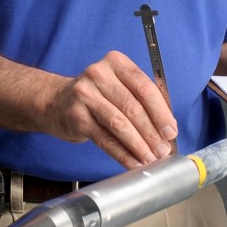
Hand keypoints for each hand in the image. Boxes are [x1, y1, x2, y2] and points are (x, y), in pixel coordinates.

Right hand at [41, 50, 177, 167]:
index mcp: (116, 62)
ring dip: (139, 145)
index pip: (144, 87)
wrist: (56, 102)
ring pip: (119, 124)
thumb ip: (141, 101)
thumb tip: (166, 129)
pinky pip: (105, 139)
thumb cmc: (96, 97)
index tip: (171, 130)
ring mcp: (85, 95)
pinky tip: (134, 163)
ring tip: (151, 158)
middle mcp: (99, 74)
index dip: (161, 111)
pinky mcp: (76, 117)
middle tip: (163, 150)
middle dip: (152, 133)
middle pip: (133, 107)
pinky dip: (123, 154)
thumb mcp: (117, 87)